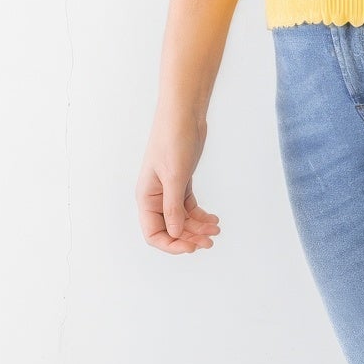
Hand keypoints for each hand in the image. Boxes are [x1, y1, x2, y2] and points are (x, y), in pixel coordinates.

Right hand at [136, 112, 220, 254]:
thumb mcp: (174, 177)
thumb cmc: (173, 141)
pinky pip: (189, 208)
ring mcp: (169, 190)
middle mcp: (155, 197)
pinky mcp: (182, 183)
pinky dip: (201, 216)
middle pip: (171, 229)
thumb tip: (174, 233)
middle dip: (189, 237)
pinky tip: (214, 219)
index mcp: (146, 197)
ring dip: (198, 228)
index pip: (153, 233)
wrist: (184, 115)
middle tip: (210, 242)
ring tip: (216, 229)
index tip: (191, 247)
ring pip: (182, 220)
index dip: (171, 244)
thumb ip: (173, 207)